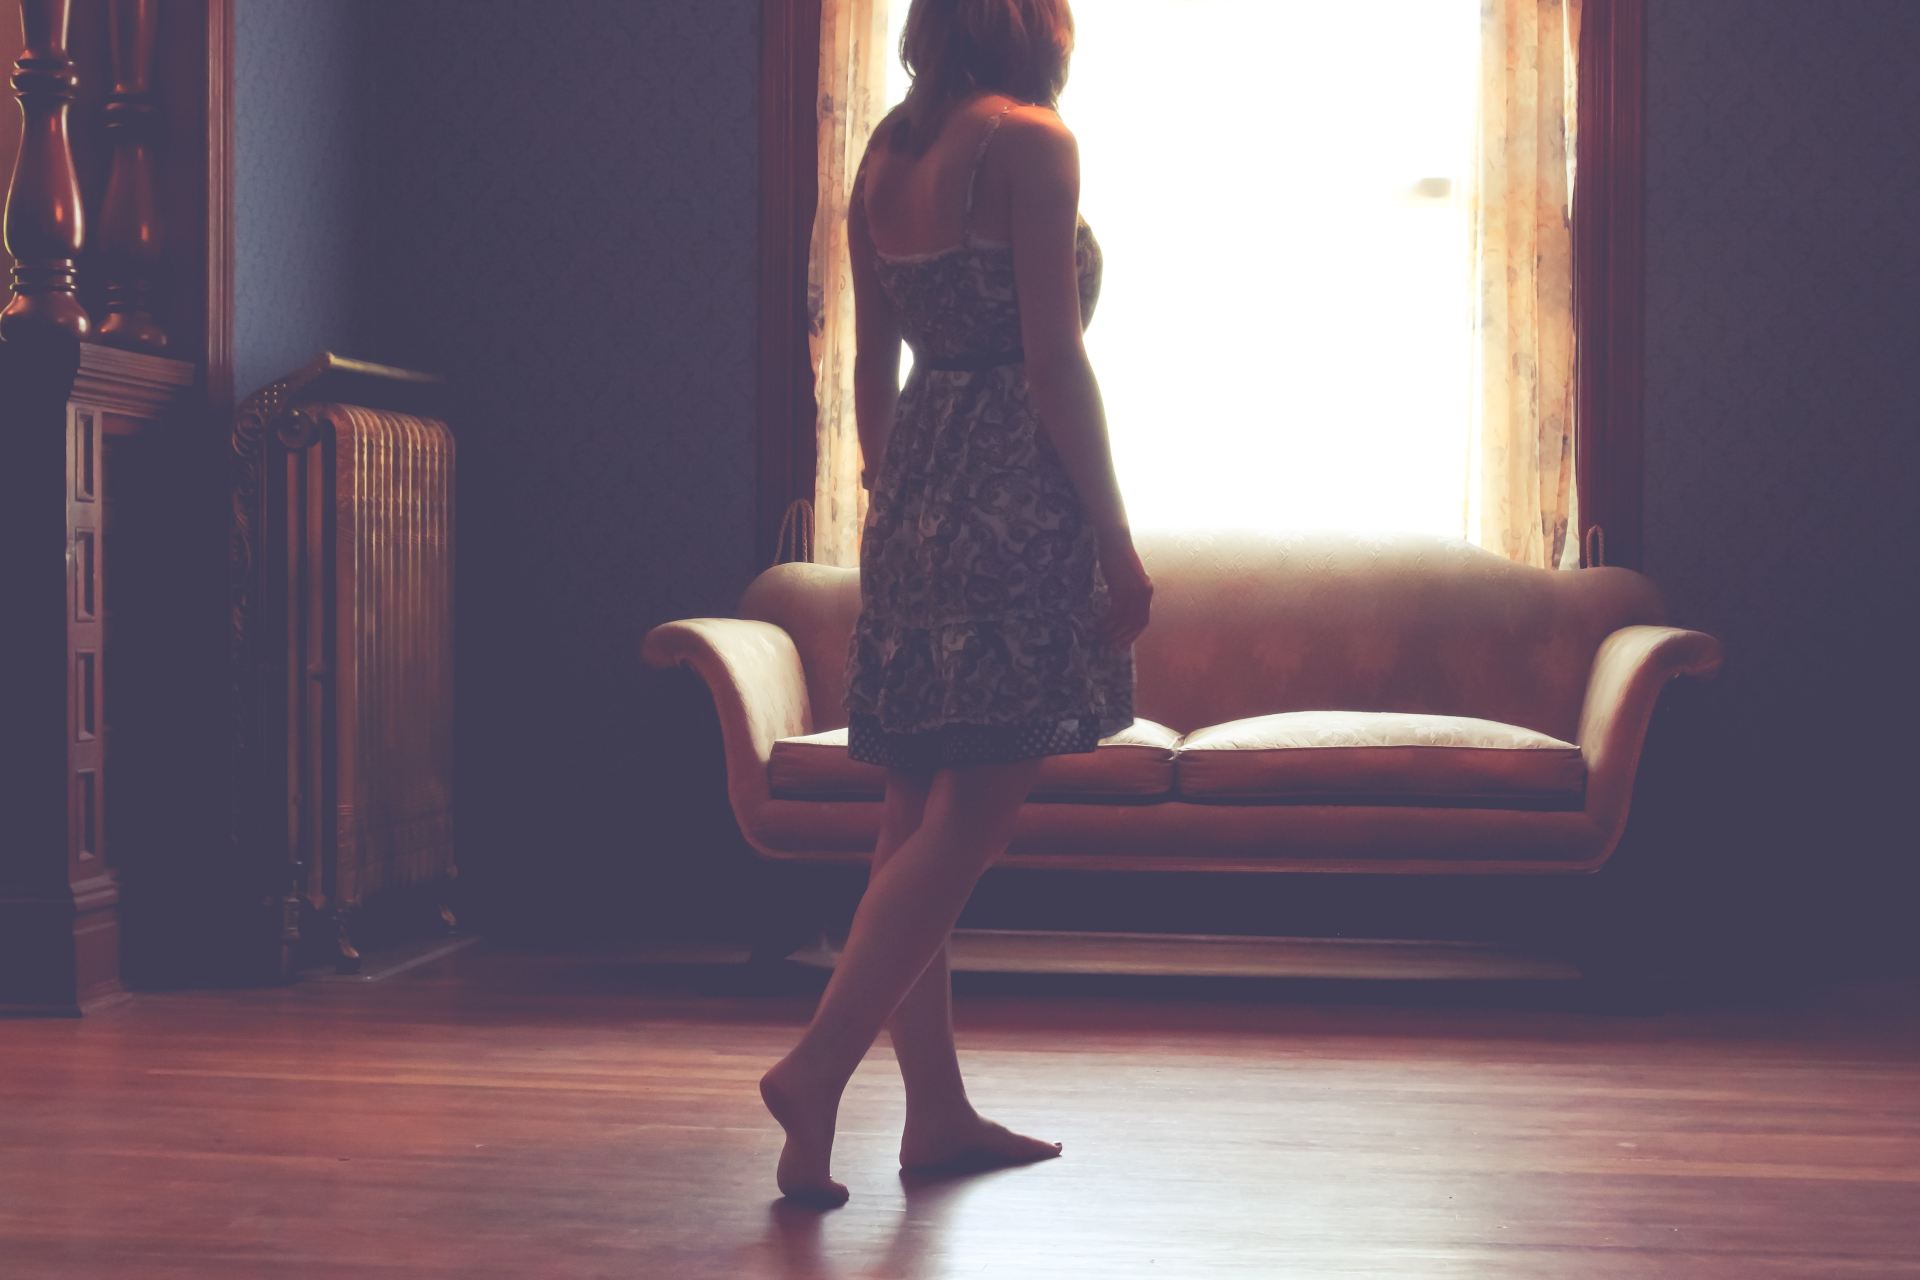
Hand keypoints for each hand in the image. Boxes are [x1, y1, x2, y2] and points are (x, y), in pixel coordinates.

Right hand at [1094, 532, 1151, 646]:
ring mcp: (1133, 592)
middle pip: (1136, 623)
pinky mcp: (1121, 589)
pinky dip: (1108, 622)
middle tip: (1113, 646)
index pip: (1143, 619)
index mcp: (1147, 590)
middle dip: (1124, 637)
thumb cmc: (1118, 557)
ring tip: (1103, 637)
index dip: (1134, 633)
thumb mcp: (1129, 577)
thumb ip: (1129, 591)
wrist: (1115, 541)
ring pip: (1125, 620)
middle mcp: (1144, 593)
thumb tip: (1122, 607)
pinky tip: (1100, 625)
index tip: (1124, 643)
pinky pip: (1115, 612)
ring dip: (1114, 631)